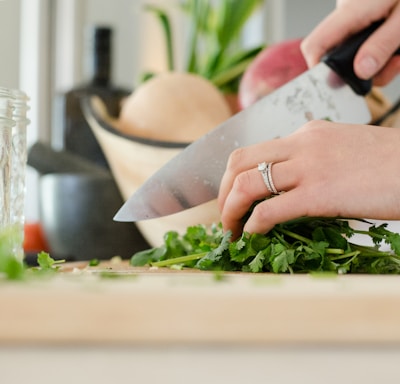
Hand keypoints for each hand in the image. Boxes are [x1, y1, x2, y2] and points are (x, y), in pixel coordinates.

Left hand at [218, 121, 399, 237]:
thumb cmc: (389, 163)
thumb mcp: (344, 148)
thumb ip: (313, 158)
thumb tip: (290, 181)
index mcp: (307, 132)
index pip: (255, 150)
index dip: (235, 176)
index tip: (233, 196)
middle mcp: (302, 144)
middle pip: (239, 161)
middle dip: (222, 191)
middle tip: (223, 214)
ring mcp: (310, 167)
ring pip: (247, 184)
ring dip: (230, 210)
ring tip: (229, 230)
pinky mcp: (320, 194)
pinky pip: (270, 210)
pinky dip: (253, 225)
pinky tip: (252, 235)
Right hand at [301, 0, 399, 84]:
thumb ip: (383, 45)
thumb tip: (361, 71)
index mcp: (352, 9)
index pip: (315, 46)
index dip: (319, 70)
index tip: (338, 85)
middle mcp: (348, 9)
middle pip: (338, 52)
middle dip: (365, 68)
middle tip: (393, 66)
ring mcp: (356, 9)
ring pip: (355, 47)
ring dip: (379, 58)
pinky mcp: (368, 9)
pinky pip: (366, 35)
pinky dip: (382, 44)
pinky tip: (397, 42)